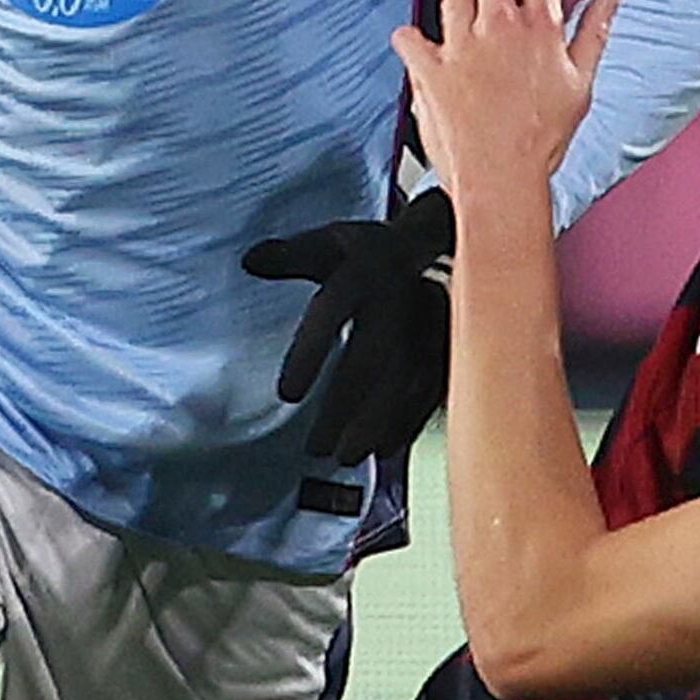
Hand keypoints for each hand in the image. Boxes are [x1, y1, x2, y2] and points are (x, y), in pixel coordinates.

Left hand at [242, 188, 462, 466]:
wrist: (440, 243)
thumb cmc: (371, 252)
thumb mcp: (331, 242)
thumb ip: (292, 255)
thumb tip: (250, 260)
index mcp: (362, 271)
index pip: (332, 312)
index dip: (310, 353)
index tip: (289, 394)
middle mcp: (398, 299)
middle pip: (370, 359)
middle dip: (344, 407)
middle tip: (317, 447)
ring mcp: (429, 325)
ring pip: (405, 382)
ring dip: (377, 424)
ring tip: (347, 457)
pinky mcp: (449, 346)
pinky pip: (432, 389)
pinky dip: (410, 422)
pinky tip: (385, 449)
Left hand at [391, 0, 620, 223]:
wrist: (502, 179)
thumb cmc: (542, 140)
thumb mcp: (581, 84)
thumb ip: (594, 32)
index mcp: (540, 29)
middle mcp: (499, 29)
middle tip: (494, 12)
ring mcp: (461, 48)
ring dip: (458, 12)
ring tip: (466, 40)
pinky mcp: (430, 70)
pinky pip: (407, 36)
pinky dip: (412, 43)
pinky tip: (427, 55)